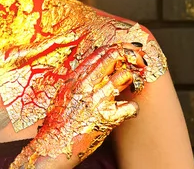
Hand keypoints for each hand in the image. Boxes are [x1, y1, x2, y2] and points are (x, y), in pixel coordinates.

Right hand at [10, 43, 146, 168]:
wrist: (53, 145)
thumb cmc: (58, 122)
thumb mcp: (63, 94)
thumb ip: (77, 81)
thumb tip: (93, 70)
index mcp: (74, 78)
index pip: (99, 53)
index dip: (116, 48)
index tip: (126, 51)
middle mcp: (85, 85)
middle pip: (113, 57)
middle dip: (130, 55)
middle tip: (140, 60)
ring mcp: (96, 100)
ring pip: (124, 77)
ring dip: (132, 79)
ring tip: (132, 85)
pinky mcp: (106, 118)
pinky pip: (130, 107)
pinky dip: (133, 108)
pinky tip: (128, 111)